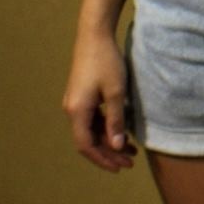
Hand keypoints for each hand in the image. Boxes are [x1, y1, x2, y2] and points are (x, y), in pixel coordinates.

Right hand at [63, 30, 136, 170]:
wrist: (95, 35)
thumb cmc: (107, 61)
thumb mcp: (116, 92)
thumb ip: (116, 120)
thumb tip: (118, 146)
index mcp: (77, 111)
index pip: (86, 146)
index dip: (102, 159)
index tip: (120, 167)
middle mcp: (71, 109)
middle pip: (88, 141)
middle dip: (108, 153)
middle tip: (130, 163)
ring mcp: (75, 102)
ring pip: (91, 131)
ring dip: (108, 142)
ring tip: (131, 150)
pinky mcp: (81, 95)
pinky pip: (91, 119)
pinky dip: (105, 129)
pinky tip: (121, 132)